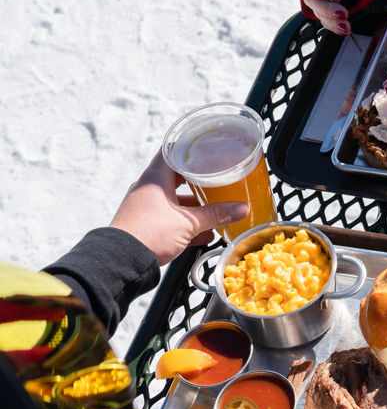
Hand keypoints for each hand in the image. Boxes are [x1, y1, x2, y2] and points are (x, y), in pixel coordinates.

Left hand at [109, 153, 248, 265]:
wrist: (124, 261)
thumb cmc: (149, 234)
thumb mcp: (188, 223)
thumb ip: (216, 214)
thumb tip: (240, 208)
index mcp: (155, 179)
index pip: (171, 151)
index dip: (189, 147)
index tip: (206, 147)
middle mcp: (149, 188)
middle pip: (177, 175)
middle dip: (198, 178)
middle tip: (216, 176)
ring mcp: (147, 206)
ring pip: (175, 198)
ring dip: (194, 204)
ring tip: (215, 208)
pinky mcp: (148, 223)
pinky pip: (171, 217)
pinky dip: (187, 222)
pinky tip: (204, 232)